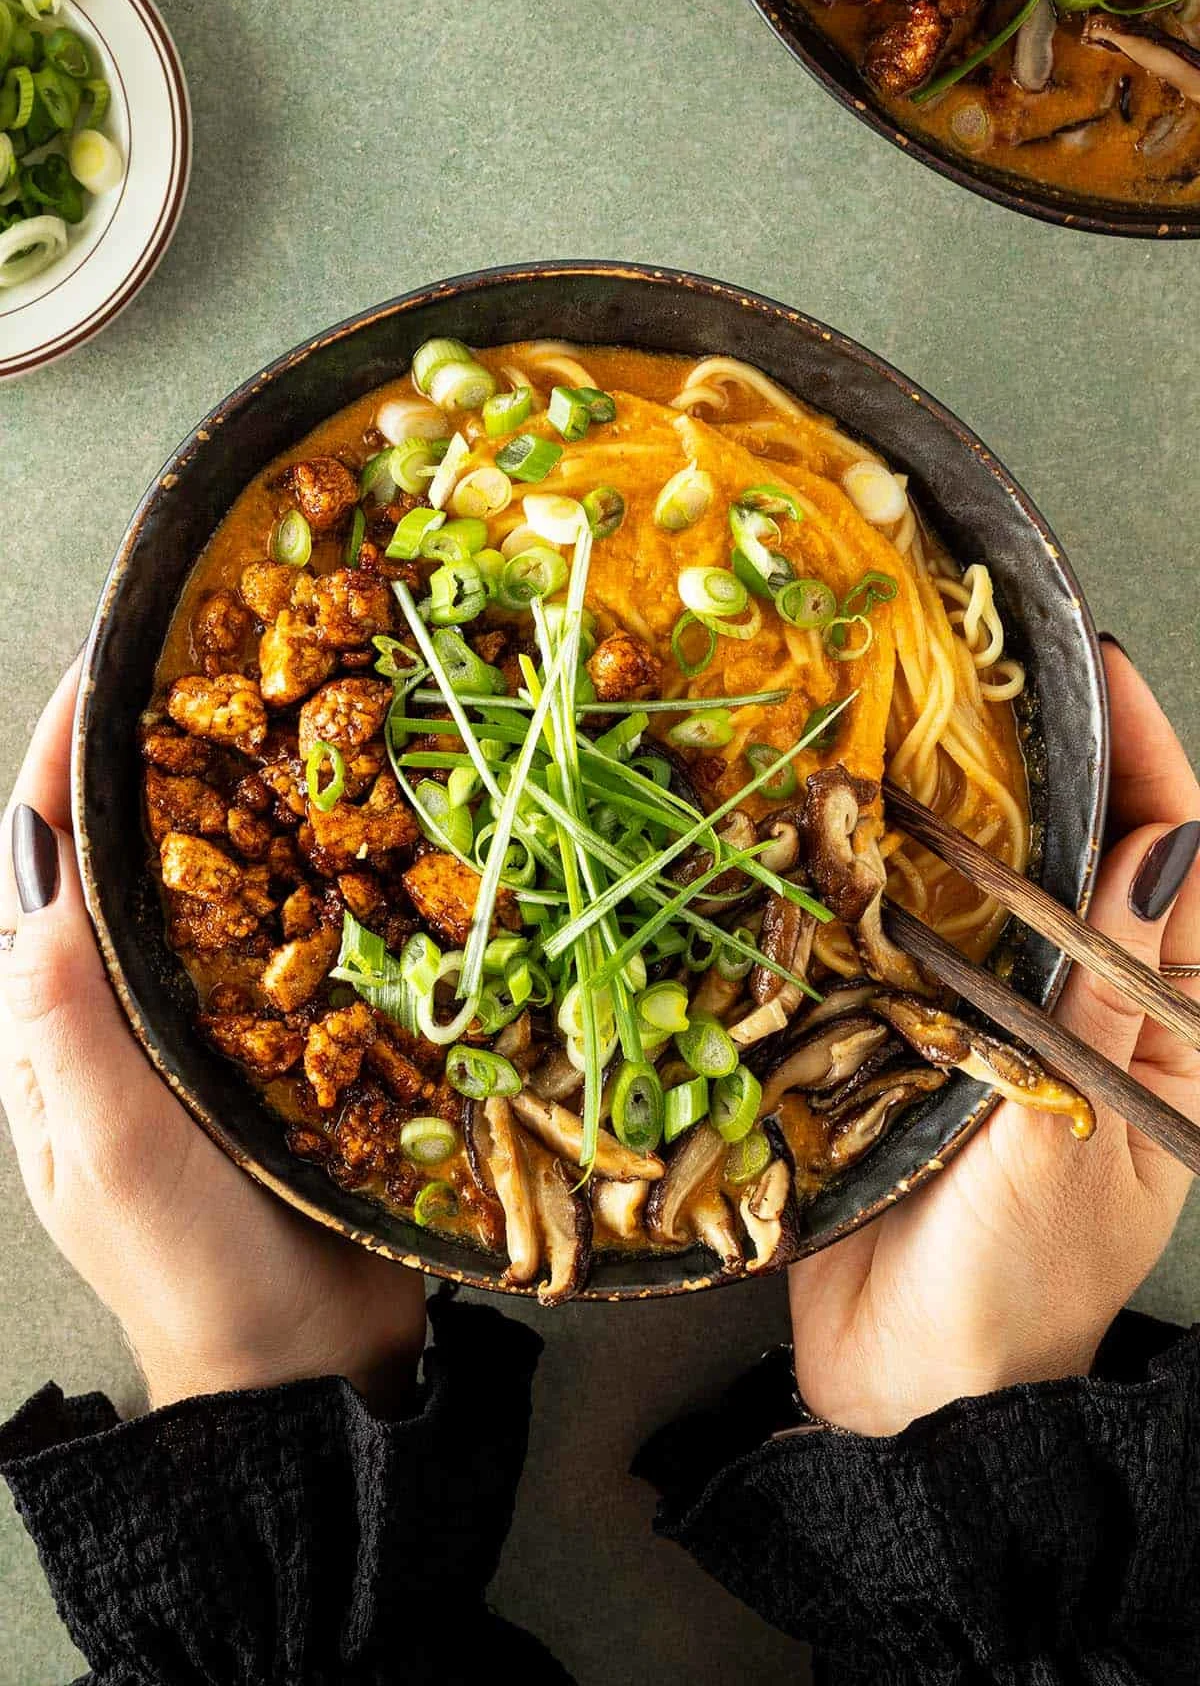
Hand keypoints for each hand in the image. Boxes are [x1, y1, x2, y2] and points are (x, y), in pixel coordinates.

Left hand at [0, 660, 426, 1411]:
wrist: (303, 1364)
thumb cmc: (196, 1266)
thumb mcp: (113, 1149)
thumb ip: (66, 1019)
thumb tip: (40, 867)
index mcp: (51, 1031)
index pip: (37, 869)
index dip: (64, 767)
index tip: (109, 672)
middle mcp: (114, 1014)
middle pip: (113, 861)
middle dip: (140, 763)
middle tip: (200, 671)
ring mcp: (194, 1029)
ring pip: (196, 889)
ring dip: (220, 805)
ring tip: (268, 723)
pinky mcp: (274, 1045)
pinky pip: (275, 938)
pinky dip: (294, 874)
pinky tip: (336, 833)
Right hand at [789, 642, 1199, 1435]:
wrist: (911, 1392)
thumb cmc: (1017, 1288)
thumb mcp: (1080, 1140)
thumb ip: (1104, 998)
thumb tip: (1157, 850)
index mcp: (1164, 1035)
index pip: (1176, 867)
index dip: (1148, 764)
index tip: (1105, 675)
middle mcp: (1084, 1012)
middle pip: (1082, 859)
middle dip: (1053, 766)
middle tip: (994, 675)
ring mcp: (994, 1025)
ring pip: (990, 889)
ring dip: (960, 813)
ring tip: (916, 728)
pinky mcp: (909, 1044)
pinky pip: (904, 942)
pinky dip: (881, 883)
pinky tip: (846, 835)